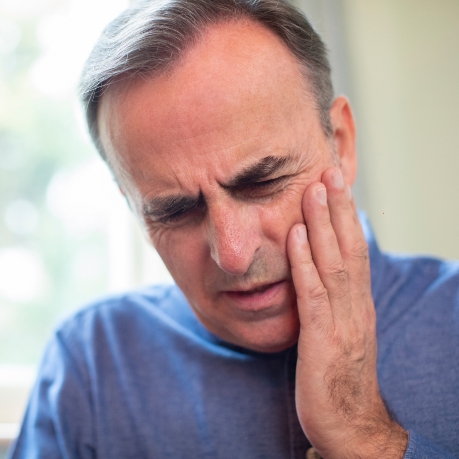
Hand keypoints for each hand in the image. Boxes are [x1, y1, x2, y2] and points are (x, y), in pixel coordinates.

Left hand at [287, 167, 407, 457]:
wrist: (349, 424)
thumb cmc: (339, 374)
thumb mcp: (340, 330)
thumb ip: (331, 299)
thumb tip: (315, 270)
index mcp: (358, 302)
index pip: (354, 250)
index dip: (345, 216)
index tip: (335, 184)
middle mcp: (355, 305)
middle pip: (349, 248)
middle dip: (338, 208)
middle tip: (329, 171)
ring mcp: (341, 321)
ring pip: (334, 263)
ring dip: (322, 225)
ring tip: (314, 190)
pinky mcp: (321, 339)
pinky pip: (312, 294)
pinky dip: (303, 262)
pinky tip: (294, 237)